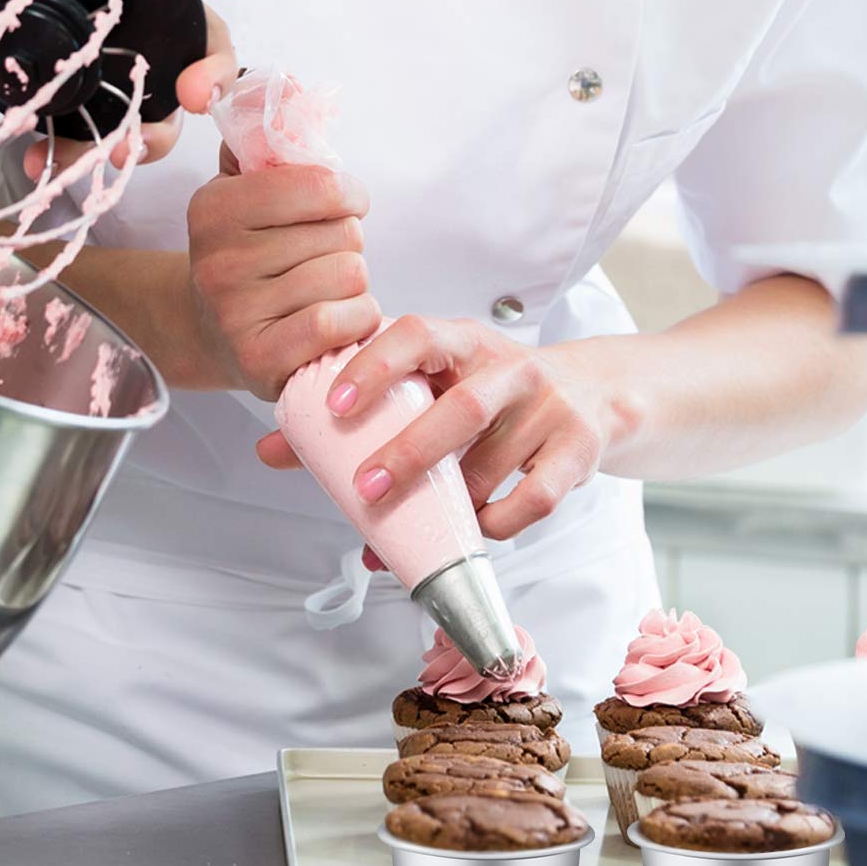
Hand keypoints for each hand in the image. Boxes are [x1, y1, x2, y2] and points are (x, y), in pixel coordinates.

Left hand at [0, 0, 239, 172]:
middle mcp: (111, 1)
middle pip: (189, 30)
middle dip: (208, 67)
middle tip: (196, 96)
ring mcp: (97, 55)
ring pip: (157, 94)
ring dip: (154, 130)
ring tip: (120, 153)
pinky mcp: (70, 98)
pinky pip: (101, 131)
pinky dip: (83, 156)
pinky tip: (44, 162)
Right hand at [187, 154, 380, 398]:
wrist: (215, 333)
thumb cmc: (251, 252)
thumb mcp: (248, 188)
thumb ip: (269, 137)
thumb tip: (293, 86)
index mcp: (214, 208)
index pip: (322, 184)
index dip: (349, 195)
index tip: (341, 205)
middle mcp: (218, 260)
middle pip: (344, 233)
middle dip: (347, 243)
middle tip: (319, 258)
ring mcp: (235, 314)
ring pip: (349, 275)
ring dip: (354, 284)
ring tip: (325, 289)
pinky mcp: (260, 360)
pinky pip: (342, 322)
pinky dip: (357, 319)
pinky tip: (339, 320)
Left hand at [255, 317, 640, 539]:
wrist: (595, 394)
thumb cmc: (491, 393)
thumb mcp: (435, 386)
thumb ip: (362, 413)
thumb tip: (272, 451)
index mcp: (464, 341)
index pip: (417, 334)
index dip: (375, 365)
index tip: (334, 405)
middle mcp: (512, 366)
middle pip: (463, 407)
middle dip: (411, 452)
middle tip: (366, 489)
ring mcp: (551, 407)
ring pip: (493, 465)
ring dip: (448, 506)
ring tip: (412, 528)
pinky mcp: (579, 447)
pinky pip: (534, 498)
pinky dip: (498, 524)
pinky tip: (474, 531)